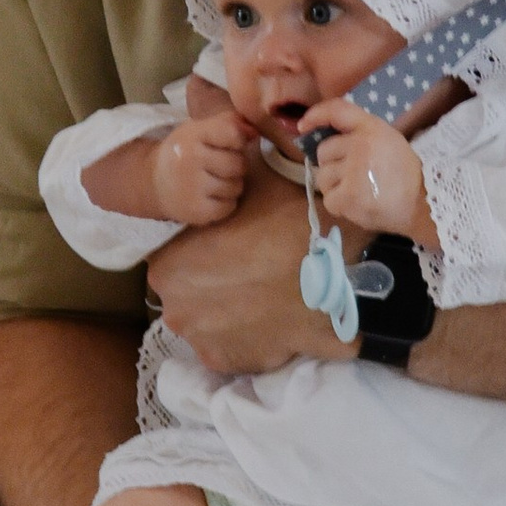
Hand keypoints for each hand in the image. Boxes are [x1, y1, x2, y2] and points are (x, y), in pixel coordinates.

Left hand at [149, 160, 341, 372]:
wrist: (338, 274)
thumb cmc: (287, 223)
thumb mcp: (255, 178)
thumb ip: (233, 169)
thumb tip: (235, 142)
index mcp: (167, 265)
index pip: (178, 255)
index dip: (205, 246)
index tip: (233, 241)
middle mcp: (173, 309)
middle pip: (190, 291)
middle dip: (214, 280)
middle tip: (251, 266)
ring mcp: (200, 341)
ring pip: (210, 320)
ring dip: (229, 309)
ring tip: (264, 291)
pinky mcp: (229, 363)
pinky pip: (231, 345)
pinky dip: (247, 334)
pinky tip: (269, 315)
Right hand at [152, 102, 251, 226]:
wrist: (153, 182)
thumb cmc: (185, 152)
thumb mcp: (201, 130)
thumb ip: (230, 123)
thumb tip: (255, 132)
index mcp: (193, 134)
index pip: (233, 132)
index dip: (239, 139)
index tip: (230, 143)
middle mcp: (190, 159)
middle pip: (239, 164)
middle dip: (236, 165)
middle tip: (220, 165)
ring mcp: (192, 187)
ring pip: (236, 187)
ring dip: (231, 185)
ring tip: (214, 181)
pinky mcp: (196, 211)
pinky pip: (229, 207)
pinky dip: (225, 203)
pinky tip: (210, 196)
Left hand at [305, 108, 426, 238]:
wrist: (424, 205)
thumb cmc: (406, 174)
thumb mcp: (389, 141)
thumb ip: (360, 135)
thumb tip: (325, 140)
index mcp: (372, 128)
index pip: (337, 110)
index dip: (316, 115)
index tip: (303, 125)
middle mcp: (359, 145)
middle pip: (323, 151)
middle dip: (332, 164)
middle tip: (353, 175)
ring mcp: (352, 171)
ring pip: (321, 177)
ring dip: (334, 186)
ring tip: (357, 191)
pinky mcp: (347, 197)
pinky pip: (328, 199)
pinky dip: (339, 205)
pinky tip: (358, 204)